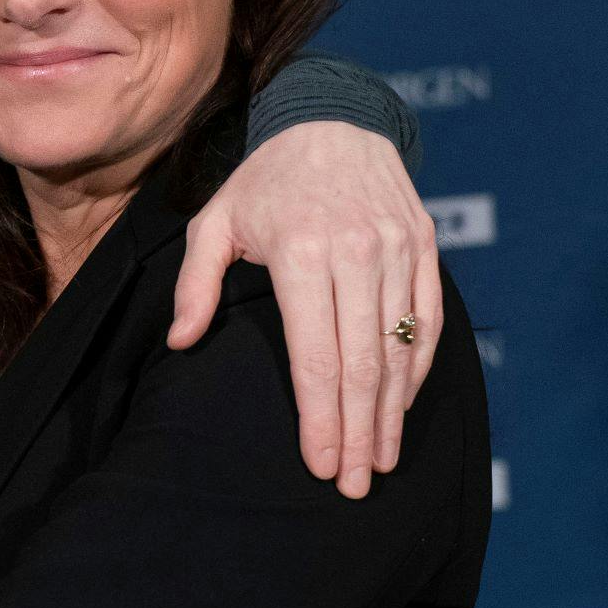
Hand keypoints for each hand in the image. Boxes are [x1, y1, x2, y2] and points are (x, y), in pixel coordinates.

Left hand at [168, 122, 442, 498]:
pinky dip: (417, 371)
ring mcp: (397, 250)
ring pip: (400, 349)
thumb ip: (194, 283)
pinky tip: (401, 409)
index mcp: (303, 253)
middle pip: (362, 365)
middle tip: (354, 485)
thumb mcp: (214, 221)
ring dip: (391, 413)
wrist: (333, 121)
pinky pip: (427, 322)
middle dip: (358, 434)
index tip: (320, 466)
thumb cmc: (264, 182)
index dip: (321, 419)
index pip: (316, 356)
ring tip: (379, 461)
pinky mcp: (424, 248)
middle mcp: (357, 254)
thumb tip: (181, 342)